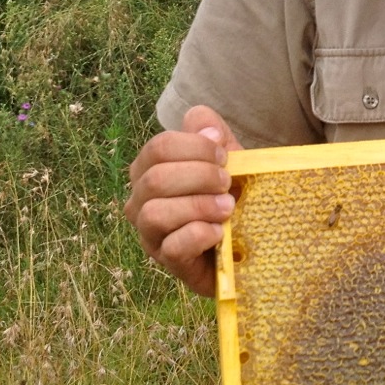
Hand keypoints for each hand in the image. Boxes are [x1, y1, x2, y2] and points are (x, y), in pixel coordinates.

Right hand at [124, 105, 242, 296]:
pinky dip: (200, 235)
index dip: (195, 147)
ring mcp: (150, 234)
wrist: (243, 243)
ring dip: (199, 206)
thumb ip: (214, 137)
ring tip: (228, 208)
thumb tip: (201, 121)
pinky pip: (172, 247)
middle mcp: (140, 201)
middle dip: (200, 176)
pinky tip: (220, 232)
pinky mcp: (167, 262)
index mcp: (150, 170)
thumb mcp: (228, 162)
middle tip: (228, 183)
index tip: (225, 156)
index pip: (158, 147)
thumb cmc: (229, 196)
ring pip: (155, 213)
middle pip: (155, 179)